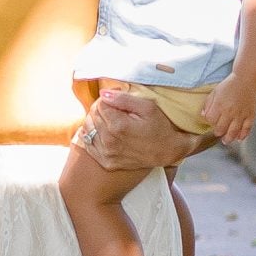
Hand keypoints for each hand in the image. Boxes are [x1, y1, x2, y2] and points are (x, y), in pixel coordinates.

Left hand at [80, 88, 207, 172]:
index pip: (99, 104)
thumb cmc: (159, 127)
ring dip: (95, 121)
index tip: (117, 101)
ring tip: (109, 120)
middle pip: (92, 115)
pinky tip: (100, 132)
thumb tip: (103, 93)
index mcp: (117, 125)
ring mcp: (106, 153)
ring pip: (87, 129)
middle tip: (114, 109)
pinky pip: (88, 145)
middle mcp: (109, 141)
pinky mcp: (106, 162)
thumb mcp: (147, 107)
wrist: (167, 151)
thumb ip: (123, 99)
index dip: (107, 99)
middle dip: (101, 109)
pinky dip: (90, 136)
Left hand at [201, 74, 255, 144]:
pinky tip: (239, 138)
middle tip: (218, 133)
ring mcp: (241, 114)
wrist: (247, 79)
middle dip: (218, 132)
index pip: (211, 120)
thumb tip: (203, 116)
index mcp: (219, 105)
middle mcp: (230, 112)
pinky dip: (243, 135)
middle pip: (221, 129)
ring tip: (226, 140)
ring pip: (233, 132)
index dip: (210, 122)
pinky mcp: (251, 115)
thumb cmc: (230, 85)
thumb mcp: (215, 92)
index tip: (212, 122)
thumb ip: (208, 104)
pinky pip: (246, 129)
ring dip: (229, 138)